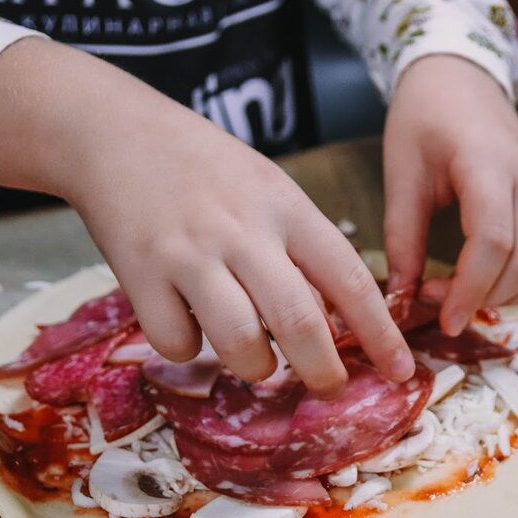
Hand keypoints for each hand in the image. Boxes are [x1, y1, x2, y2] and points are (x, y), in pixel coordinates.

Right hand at [0, 38, 411, 395]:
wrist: (116, 132)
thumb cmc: (206, 167)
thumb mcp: (270, 188)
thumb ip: (302, 246)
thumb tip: (339, 319)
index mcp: (287, 208)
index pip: (349, 278)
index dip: (381, 333)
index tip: (402, 370)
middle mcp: (244, 231)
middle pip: (301, 322)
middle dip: (324, 371)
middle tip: (329, 386)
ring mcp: (190, 254)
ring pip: (241, 341)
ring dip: (257, 367)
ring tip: (257, 360)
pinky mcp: (139, 273)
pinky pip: (177, 341)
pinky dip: (188, 347)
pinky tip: (188, 324)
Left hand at [382, 55, 517, 334]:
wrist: (460, 77)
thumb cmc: (425, 118)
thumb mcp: (401, 173)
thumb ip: (402, 238)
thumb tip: (399, 301)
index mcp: (488, 164)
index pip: (494, 240)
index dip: (470, 288)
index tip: (444, 319)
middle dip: (482, 297)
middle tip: (438, 303)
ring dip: (509, 296)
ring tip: (463, 294)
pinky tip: (491, 284)